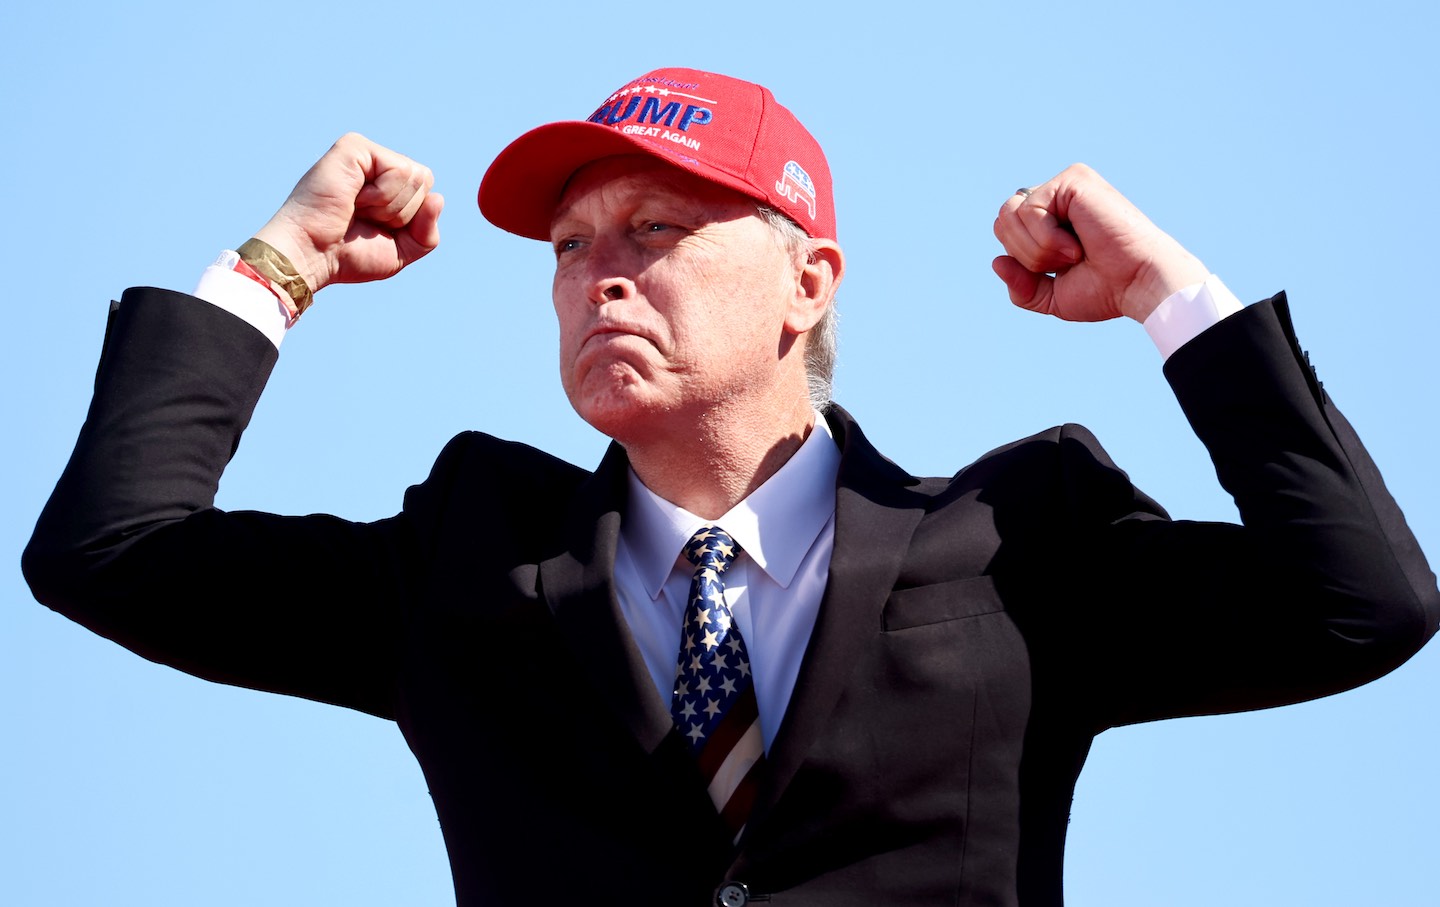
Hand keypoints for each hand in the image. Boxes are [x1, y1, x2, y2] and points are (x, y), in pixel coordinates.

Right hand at [251, 133, 443, 294]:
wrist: (312, 256)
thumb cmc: (349, 255)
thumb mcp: (403, 250)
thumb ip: (428, 231)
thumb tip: (438, 197)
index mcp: (387, 186)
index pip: (428, 193)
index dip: (411, 220)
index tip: (375, 229)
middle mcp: (377, 166)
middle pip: (425, 180)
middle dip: (402, 212)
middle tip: (364, 218)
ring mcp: (365, 154)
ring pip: (416, 175)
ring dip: (390, 206)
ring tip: (356, 208)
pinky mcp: (354, 147)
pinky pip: (399, 169)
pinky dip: (382, 195)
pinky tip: (354, 198)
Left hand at [991, 164, 1206, 322]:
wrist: (1138, 284)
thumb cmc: (1106, 290)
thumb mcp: (1052, 297)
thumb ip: (1021, 286)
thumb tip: (996, 261)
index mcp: (1050, 219)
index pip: (1005, 230)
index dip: (1022, 260)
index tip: (1060, 270)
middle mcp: (1056, 197)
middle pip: (1001, 220)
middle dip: (1026, 255)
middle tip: (1068, 262)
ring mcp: (1065, 185)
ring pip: (1010, 215)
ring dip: (1037, 249)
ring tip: (1073, 254)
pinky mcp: (1073, 179)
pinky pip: (1028, 210)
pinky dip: (1047, 239)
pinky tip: (1077, 244)